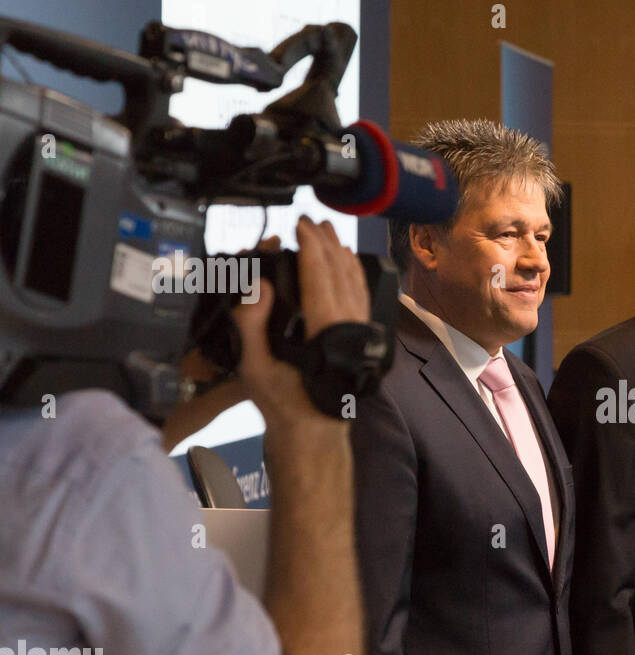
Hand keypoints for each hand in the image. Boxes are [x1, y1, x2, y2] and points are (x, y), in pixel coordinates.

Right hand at [232, 218, 368, 429]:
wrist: (313, 433)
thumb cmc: (283, 402)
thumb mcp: (254, 365)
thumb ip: (251, 322)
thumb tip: (259, 284)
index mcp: (325, 328)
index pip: (320, 274)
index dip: (311, 245)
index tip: (301, 225)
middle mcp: (350, 325)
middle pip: (341, 272)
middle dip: (328, 244)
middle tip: (313, 222)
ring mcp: (361, 332)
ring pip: (355, 283)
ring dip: (343, 256)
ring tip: (332, 235)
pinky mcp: (363, 339)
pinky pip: (360, 298)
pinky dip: (354, 276)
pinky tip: (347, 267)